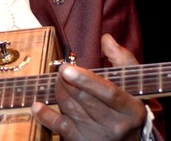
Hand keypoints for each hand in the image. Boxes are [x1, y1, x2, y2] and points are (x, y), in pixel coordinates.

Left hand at [32, 33, 147, 139]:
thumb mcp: (133, 85)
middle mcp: (115, 125)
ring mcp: (97, 136)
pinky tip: (37, 105)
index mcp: (131, 109)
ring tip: (57, 80)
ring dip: (59, 91)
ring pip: (70, 109)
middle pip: (84, 99)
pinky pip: (59, 127)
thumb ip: (122, 60)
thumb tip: (106, 39)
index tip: (67, 68)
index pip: (108, 93)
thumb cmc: (127, 109)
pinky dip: (46, 115)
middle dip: (67, 81)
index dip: (86, 80)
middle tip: (62, 70)